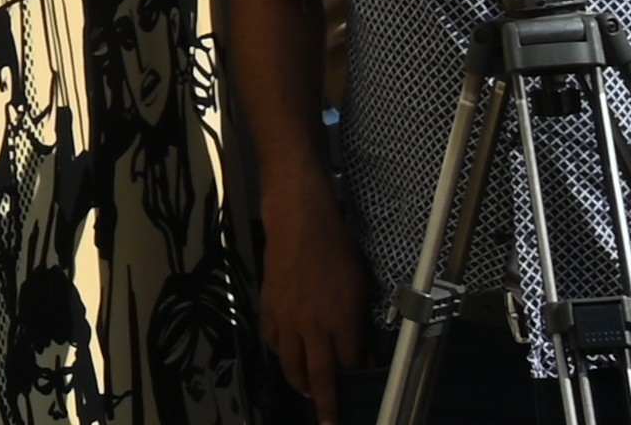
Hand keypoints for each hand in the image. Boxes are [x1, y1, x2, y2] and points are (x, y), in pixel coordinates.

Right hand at [254, 182, 367, 407]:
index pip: (349, 365)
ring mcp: (287, 320)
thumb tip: (359, 345)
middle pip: (318, 377)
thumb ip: (359, 320)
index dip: (354, 379)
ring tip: (306, 392)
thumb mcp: (361, 285)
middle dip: (325, 403)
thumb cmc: (337, 250)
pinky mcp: (268, 309)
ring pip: (291, 365)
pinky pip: (272, 342)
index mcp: (342, 322)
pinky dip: (280, 353)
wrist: (299, 224)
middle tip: (328, 420)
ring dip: (299, 383)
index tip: (358, 387)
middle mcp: (313, 328)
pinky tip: (286, 355)